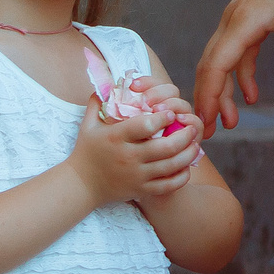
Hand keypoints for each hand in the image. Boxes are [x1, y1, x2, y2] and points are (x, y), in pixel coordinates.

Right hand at [70, 99, 202, 208]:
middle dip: (184, 135)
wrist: (80, 185)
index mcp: (115, 138)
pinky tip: (186, 166)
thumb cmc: (86, 151)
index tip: (171, 113)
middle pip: (166, 146)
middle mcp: (128, 157)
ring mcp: (136, 175)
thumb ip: (98, 103)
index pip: (145, 125)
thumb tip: (108, 83)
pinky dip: (182, 176)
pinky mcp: (141, 190)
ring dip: (188, 153)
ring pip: (172, 165)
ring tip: (194, 144)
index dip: (163, 117)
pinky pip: (169, 185)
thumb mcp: (87, 125)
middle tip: (190, 127)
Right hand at [192, 0, 273, 133]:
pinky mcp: (246, 18)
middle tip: (209, 133)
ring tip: (228, 120)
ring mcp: (237, 19)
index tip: (204, 122)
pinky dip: (238, 75)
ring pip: (219, 61)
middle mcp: (233, 21)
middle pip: (210, 67)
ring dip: (221, 90)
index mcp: (244, 22)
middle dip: (207, 100)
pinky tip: (249, 95)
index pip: (216, 66)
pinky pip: (235, 52)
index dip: (208, 97)